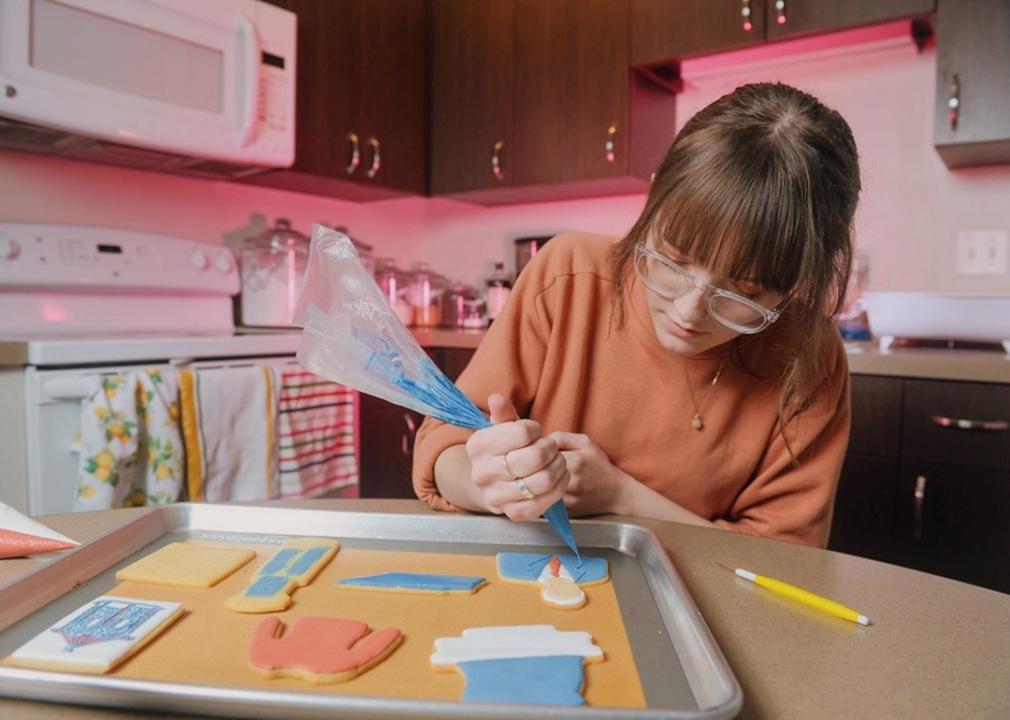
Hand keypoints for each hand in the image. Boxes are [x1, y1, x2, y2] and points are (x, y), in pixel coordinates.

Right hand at [464, 394, 568, 520]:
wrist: (494, 484)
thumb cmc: (504, 450)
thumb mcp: (502, 429)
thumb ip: (503, 414)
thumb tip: (497, 398)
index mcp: (477, 446)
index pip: (523, 432)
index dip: (535, 430)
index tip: (533, 433)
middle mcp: (482, 473)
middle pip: (536, 457)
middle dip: (550, 449)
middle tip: (549, 448)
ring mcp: (496, 497)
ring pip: (544, 479)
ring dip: (558, 467)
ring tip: (556, 461)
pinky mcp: (514, 513)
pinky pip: (546, 500)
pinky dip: (560, 486)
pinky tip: (558, 477)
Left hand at [548, 431, 632, 516]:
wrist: (616, 492)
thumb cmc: (599, 464)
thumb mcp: (585, 443)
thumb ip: (561, 437)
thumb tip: (538, 440)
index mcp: (575, 461)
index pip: (542, 453)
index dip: (541, 452)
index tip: (547, 454)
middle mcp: (571, 481)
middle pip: (540, 471)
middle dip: (540, 467)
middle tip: (548, 465)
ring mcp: (569, 498)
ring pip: (543, 486)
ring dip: (543, 481)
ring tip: (554, 477)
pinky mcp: (567, 510)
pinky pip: (548, 499)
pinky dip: (549, 493)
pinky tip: (558, 489)